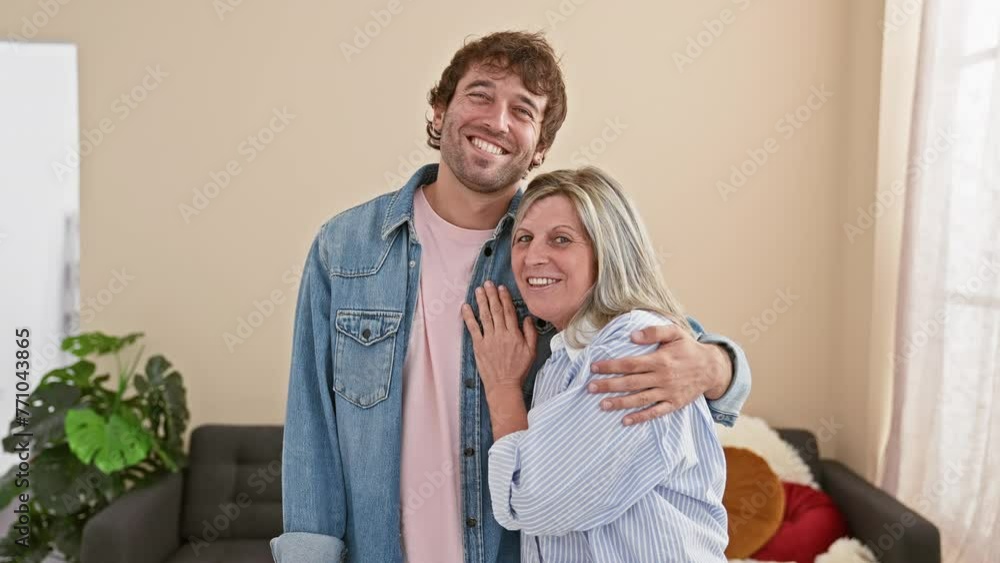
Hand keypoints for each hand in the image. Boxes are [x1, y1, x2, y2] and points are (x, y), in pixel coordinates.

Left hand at [461, 281, 537, 394]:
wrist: (504, 385)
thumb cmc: (519, 370)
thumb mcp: (532, 351)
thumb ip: (530, 333)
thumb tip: (528, 317)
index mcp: (514, 334)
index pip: (509, 311)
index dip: (504, 298)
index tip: (501, 288)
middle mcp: (501, 334)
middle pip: (496, 310)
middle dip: (492, 295)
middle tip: (488, 283)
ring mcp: (488, 339)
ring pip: (484, 316)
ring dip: (481, 301)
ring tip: (478, 290)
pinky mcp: (478, 346)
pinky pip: (473, 328)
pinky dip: (468, 317)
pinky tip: (465, 307)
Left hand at [588, 324, 731, 424]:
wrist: (712, 368)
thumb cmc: (689, 348)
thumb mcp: (675, 332)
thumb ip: (654, 331)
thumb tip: (632, 336)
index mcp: (660, 360)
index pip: (630, 364)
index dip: (611, 366)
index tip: (594, 367)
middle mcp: (662, 378)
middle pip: (631, 383)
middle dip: (609, 385)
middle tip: (590, 388)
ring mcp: (668, 393)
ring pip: (640, 399)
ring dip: (620, 403)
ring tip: (602, 405)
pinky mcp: (674, 404)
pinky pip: (655, 412)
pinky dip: (640, 417)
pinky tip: (625, 420)